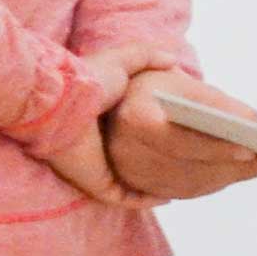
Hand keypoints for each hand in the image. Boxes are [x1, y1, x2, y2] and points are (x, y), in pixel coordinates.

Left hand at [33, 46, 185, 208]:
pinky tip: (168, 195)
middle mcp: (101, 145)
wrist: (63, 106)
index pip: (132, 133)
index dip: (155, 134)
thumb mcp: (120, 61)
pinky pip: (126, 198)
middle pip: (134, 159)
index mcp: (105, 119)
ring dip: (156, 183)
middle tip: (193, 162)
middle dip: (159, 162)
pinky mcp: (98, 182)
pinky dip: (145, 199)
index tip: (185, 133)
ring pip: (132, 180)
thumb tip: (173, 58)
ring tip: (188, 181)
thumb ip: (145, 56)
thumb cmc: (87, 81)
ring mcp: (99, 166)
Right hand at [108, 68, 256, 200]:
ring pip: (190, 182)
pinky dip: (215, 181)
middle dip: (233, 164)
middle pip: (189, 166)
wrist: (115, 103)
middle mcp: (125, 152)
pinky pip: (185, 190)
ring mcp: (131, 173)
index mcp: (131, 119)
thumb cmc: (150, 88)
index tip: (251, 149)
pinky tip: (240, 171)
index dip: (214, 147)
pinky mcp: (139, 187)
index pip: (177, 140)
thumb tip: (253, 121)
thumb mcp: (177, 81)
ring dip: (230, 176)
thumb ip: (213, 99)